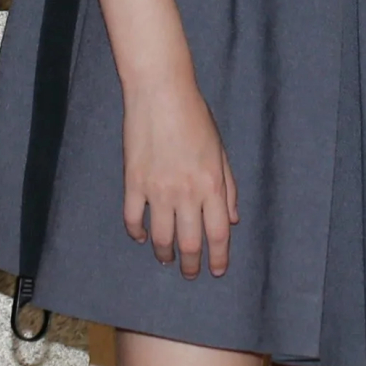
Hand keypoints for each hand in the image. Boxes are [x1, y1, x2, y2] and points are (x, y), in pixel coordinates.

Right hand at [121, 77, 238, 277]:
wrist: (161, 92)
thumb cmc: (195, 117)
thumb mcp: (220, 151)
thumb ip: (228, 187)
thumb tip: (232, 220)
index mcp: (212, 185)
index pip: (218, 234)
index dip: (218, 258)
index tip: (216, 271)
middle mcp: (186, 193)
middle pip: (190, 243)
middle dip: (191, 264)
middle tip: (190, 273)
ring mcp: (157, 190)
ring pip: (161, 238)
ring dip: (165, 254)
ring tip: (167, 259)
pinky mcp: (133, 182)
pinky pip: (133, 219)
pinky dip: (137, 233)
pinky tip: (141, 237)